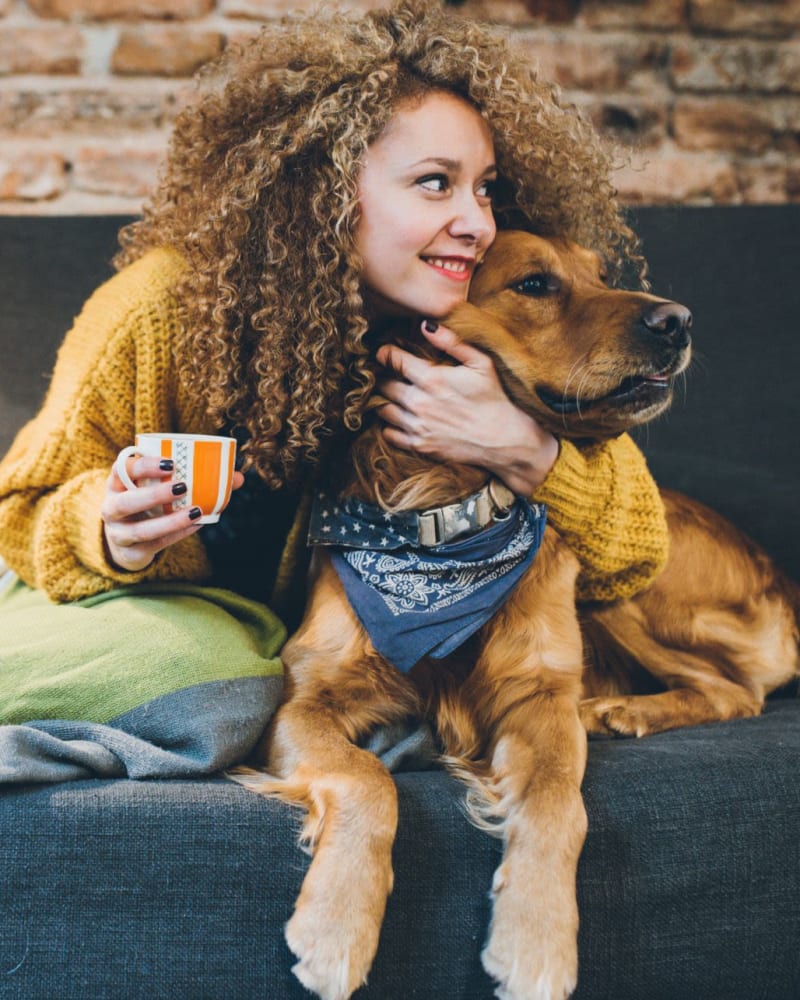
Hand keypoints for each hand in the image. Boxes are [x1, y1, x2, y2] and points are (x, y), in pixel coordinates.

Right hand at [101, 455, 243, 571]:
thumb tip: (237, 478)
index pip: (121, 470)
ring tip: (195, 511)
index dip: (143, 465)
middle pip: (126, 502)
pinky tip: (197, 525)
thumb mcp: (158, 487)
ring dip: (170, 521)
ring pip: (141, 529)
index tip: (170, 463)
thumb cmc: (149, 503)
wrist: (126, 539)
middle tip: (182, 486)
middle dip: (154, 495)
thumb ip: (192, 477)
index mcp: (116, 484)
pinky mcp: (132, 552)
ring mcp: (119, 533)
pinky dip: (178, 534)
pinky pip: (156, 544)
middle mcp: (111, 507)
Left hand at [376, 320, 558, 495]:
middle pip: (383, 384)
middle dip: (383, 376)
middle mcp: (419, 402)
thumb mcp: (480, 363)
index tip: (385, 353)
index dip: (385, 353)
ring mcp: (417, 426)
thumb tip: (426, 325)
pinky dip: (389, 425)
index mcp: (432, 379)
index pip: (392, 359)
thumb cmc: (494, 398)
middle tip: (389, 374)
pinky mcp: (419, 445)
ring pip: (383, 408)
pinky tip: (400, 418)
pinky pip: (389, 434)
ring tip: (393, 395)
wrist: (503, 439)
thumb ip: (452, 342)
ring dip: (385, 400)